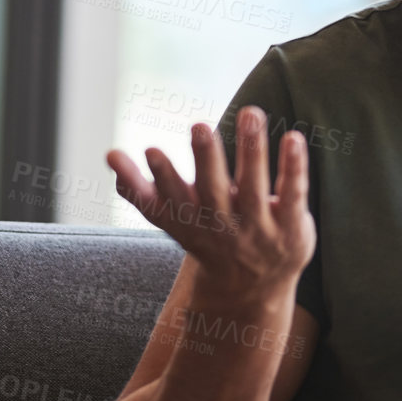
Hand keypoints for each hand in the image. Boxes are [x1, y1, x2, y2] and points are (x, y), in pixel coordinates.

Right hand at [106, 106, 314, 303]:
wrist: (253, 287)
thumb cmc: (207, 237)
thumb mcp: (172, 219)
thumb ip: (139, 189)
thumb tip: (108, 155)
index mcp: (190, 221)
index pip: (173, 201)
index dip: (163, 177)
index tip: (152, 151)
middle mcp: (222, 225)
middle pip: (213, 190)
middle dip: (205, 158)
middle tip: (199, 125)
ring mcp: (259, 228)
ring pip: (254, 186)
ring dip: (251, 149)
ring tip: (250, 113)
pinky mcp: (292, 226)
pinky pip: (294, 193)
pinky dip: (293, 167)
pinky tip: (293, 138)